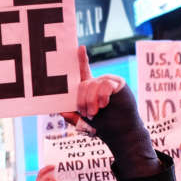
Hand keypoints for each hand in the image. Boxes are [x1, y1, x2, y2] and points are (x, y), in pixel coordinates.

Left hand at [64, 47, 157, 179]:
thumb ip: (72, 116)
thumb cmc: (103, 126)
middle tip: (88, 113)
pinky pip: (105, 85)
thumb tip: (60, 110)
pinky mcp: (117, 83)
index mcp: (89, 89)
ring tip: (96, 112)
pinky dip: (102, 96)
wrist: (121, 132)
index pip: (83, 71)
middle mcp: (98, 82)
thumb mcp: (83, 122)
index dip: (81, 59)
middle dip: (82, 100)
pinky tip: (104, 104)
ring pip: (93, 84)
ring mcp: (108, 81)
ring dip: (92, 100)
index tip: (79, 47)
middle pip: (83, 84)